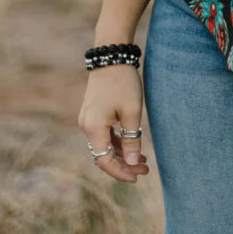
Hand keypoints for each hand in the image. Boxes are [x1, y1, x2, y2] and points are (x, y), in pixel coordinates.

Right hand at [77, 64, 150, 183]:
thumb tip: (133, 164)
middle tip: (146, 169)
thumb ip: (132, 140)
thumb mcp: (132, 112)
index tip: (139, 176)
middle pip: (103, 155)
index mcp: (94, 128)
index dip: (121, 172)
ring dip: (122, 154)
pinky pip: (103, 135)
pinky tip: (132, 146)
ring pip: (104, 146)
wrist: (111, 57)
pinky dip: (117, 143)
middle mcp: (86, 126)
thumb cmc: (124, 83)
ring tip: (144, 160)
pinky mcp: (92, 114)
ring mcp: (87, 120)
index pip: (105, 161)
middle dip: (124, 165)